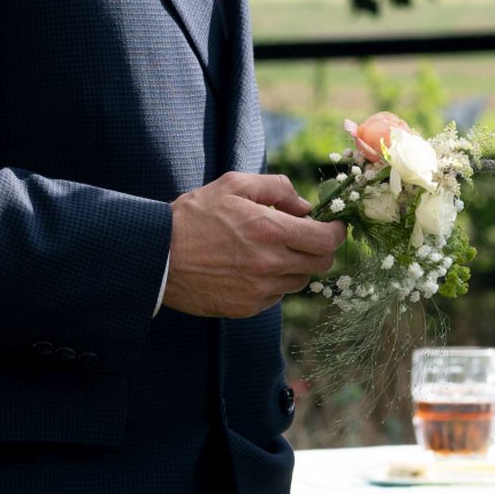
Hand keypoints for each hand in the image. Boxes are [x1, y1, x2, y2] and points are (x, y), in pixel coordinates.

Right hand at [161, 173, 344, 317]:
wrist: (157, 256)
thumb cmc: (195, 216)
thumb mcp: (234, 185)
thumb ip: (277, 189)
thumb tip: (306, 207)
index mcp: (270, 231)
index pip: (326, 241)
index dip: (337, 232)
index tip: (334, 226)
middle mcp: (269, 264)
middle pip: (321, 264)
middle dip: (319, 249)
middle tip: (306, 237)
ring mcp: (258, 290)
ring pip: (299, 281)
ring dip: (296, 266)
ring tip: (271, 251)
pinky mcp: (246, 308)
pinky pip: (276, 296)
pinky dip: (274, 283)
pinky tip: (252, 268)